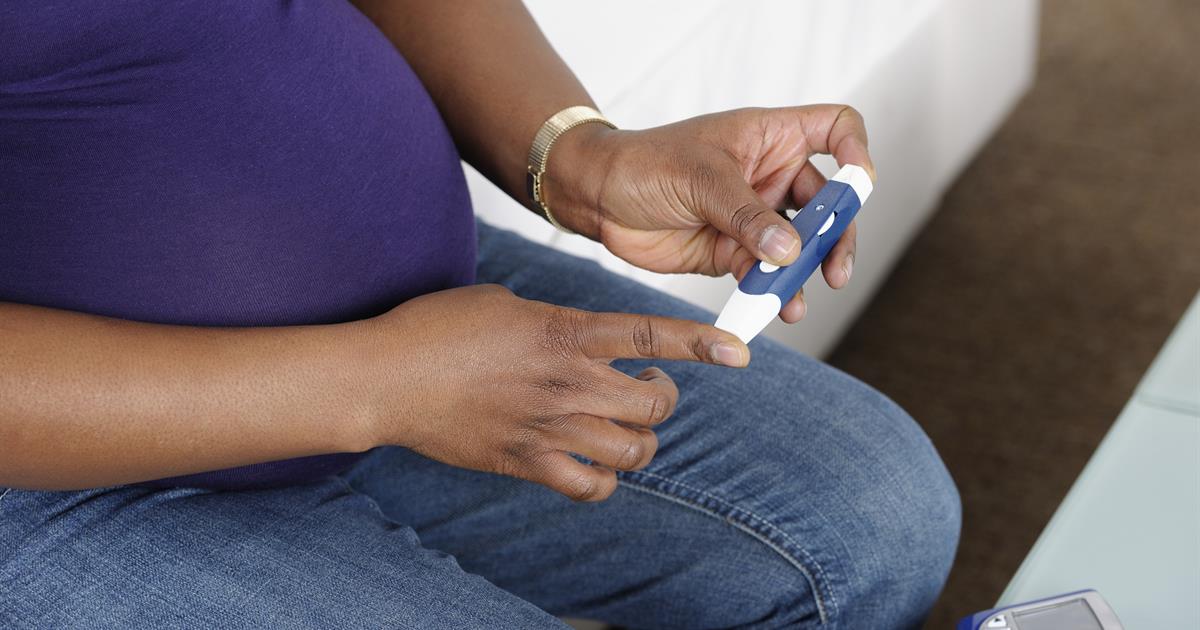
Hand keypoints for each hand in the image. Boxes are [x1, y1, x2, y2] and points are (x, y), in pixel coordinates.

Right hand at [358, 284, 747, 500]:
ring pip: (633, 450)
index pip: (651, 336)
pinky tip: (594, 464)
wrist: (388, 377)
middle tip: (648, 391)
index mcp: (565, 332)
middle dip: (664, 399)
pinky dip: (604, 480)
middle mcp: (567, 381)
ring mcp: (549, 427)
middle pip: (655, 405)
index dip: (702, 345)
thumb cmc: (437, 329)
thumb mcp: (505, 303)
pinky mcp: (527, 462)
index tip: (739, 352)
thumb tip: (572, 335)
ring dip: (641, 441)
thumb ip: (552, 320)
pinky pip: (590, 487)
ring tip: (625, 430)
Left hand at [545, 105, 874, 322]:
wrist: (598, 198)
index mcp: (770, 137)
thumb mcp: (700, 178)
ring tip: (798, 300)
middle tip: (834, 270)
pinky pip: (767, 274)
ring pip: (801, 245)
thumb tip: (790, 250)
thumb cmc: (645, 164)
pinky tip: (773, 308)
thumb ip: (746, 215)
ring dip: (806, 273)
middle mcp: (771, 175)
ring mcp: (756, 216)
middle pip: (829, 202)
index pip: (836, 128)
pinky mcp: (736, 252)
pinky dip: (774, 292)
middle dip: (836, 237)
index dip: (857, 151)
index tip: (860, 183)